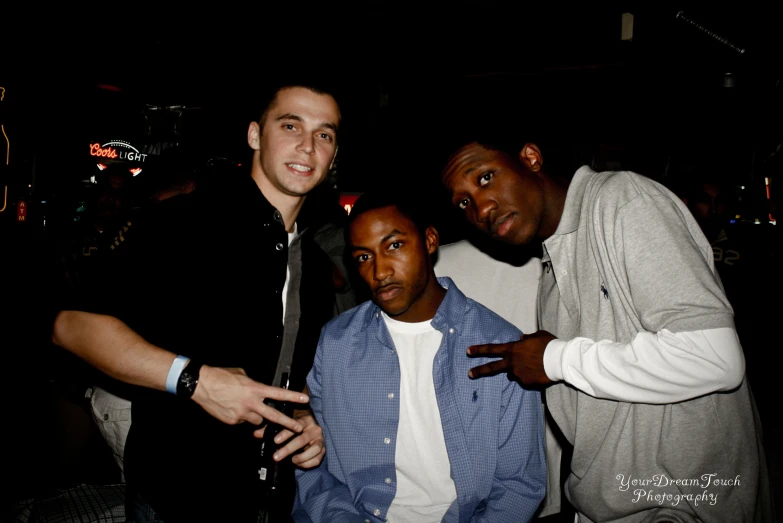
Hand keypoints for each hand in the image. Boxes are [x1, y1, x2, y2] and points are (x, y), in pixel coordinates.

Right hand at [191, 366, 308, 433]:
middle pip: (273, 416)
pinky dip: (240, 417)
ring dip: (256, 416)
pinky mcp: (232, 421)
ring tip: (245, 406)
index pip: (278, 394)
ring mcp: (241, 414)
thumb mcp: (242, 375)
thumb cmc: (222, 376)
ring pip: (256, 420)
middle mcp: (250, 403)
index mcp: (254, 389)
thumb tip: (258, 390)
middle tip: (298, 428)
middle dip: (288, 423)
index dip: (292, 397)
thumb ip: (254, 384)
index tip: (305, 400)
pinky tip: (232, 408)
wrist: (202, 385)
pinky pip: (241, 422)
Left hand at [254, 409, 324, 467]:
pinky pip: (318, 458)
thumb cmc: (296, 425)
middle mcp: (315, 429)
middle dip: (288, 449)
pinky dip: (308, 463)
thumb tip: (256, 434)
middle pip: (302, 439)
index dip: (285, 433)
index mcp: (305, 420)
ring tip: (292, 460)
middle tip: (276, 457)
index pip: (296, 425)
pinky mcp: (323, 449)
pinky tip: (298, 464)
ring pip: (315, 449)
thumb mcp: (285, 424)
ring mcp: (320, 439)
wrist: (312, 427)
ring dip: (302, 457)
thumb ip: (270, 428)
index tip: (275, 441)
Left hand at [466, 330, 556, 386]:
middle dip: (479, 370)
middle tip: (469, 374)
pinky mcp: (526, 383)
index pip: (491, 349)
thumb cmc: (549, 345)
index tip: (468, 351)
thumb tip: (522, 339)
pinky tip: (539, 372)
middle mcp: (512, 362)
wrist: (558, 360)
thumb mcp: (537, 336)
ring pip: (513, 374)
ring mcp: (518, 374)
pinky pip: (525, 380)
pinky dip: (529, 377)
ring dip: (518, 371)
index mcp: (513, 349)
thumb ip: (527, 338)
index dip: (479, 349)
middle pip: (492, 367)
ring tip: (532, 367)